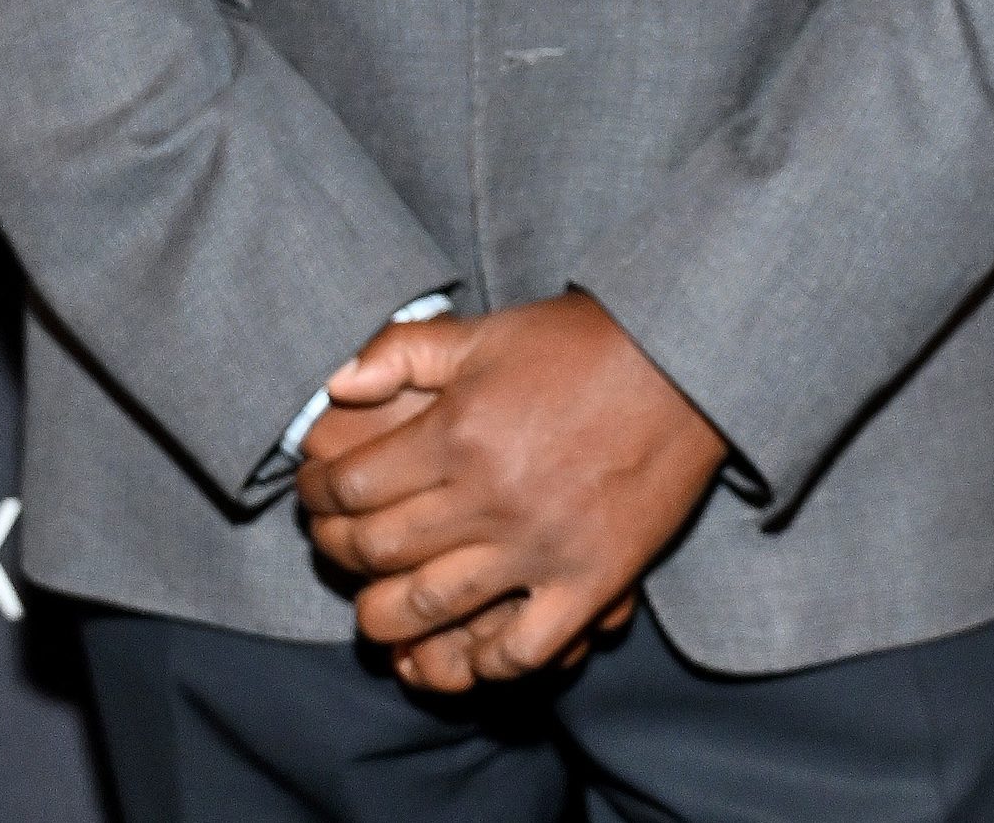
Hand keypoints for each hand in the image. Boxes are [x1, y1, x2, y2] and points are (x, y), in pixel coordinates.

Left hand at [296, 291, 724, 692]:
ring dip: (387, 621)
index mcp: (457, 430)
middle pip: (379, 551)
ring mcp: (541, 547)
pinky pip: (522, 650)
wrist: (682, 362)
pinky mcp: (592, 580)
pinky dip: (485, 661)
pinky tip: (466, 647)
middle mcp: (490, 495)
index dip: (316, 496)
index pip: (352, 486)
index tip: (311, 495)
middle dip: (337, 555)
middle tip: (332, 549)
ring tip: (374, 614)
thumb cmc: (577, 343)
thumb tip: (331, 382)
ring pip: (433, 610)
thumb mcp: (483, 331)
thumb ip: (401, 350)